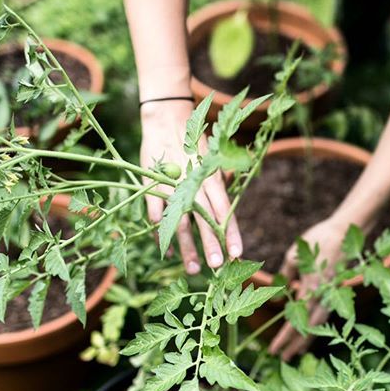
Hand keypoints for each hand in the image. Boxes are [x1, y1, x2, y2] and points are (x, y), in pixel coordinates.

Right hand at [140, 100, 242, 273]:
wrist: (166, 120)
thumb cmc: (195, 147)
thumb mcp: (213, 164)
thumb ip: (219, 190)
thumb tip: (227, 218)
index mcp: (211, 178)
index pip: (224, 210)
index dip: (231, 233)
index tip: (237, 254)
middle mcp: (193, 184)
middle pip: (204, 220)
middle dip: (211, 244)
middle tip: (216, 267)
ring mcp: (171, 186)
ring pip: (180, 222)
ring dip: (187, 247)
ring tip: (192, 269)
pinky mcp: (152, 186)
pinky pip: (156, 214)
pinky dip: (161, 234)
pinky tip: (169, 253)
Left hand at [269, 215, 350, 361]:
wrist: (346, 231)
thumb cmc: (317, 240)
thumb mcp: (294, 254)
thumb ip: (286, 276)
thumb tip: (281, 298)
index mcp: (312, 290)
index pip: (295, 322)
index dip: (284, 338)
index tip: (273, 350)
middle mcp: (323, 297)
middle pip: (307, 329)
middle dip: (294, 345)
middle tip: (282, 359)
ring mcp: (332, 297)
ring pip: (318, 325)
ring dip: (306, 340)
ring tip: (295, 354)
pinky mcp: (335, 293)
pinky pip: (324, 316)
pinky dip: (315, 328)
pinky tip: (309, 334)